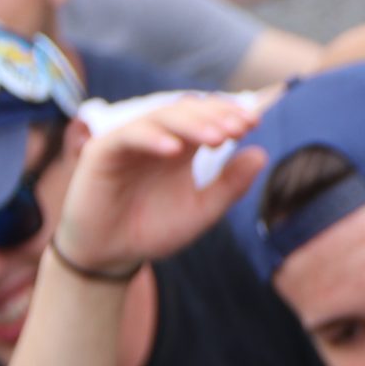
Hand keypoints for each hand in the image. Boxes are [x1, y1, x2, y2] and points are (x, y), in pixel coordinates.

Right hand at [51, 95, 267, 273]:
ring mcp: (128, 140)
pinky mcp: (102, 150)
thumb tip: (262, 154)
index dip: (228, 115)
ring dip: (190, 125)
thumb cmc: (153, 228)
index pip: (205, 118)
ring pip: (160, 118)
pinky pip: (128, 136)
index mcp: (180, 146)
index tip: (255, 121)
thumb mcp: (202, 210)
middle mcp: (155, 136)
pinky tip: (174, 149)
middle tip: (240, 126)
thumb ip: (230, 185)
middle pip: (186, 111)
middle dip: (214, 116)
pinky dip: (151, 139)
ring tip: (217, 138)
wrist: (111, 253)